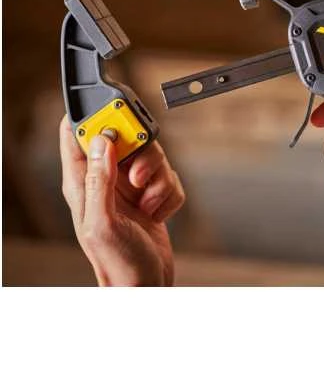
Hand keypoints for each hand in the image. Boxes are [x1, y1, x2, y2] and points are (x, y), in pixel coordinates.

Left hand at [60, 116, 184, 285]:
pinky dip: (169, 195)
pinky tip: (157, 213)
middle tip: (139, 176)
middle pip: (126, 137)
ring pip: (152, 155)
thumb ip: (100, 180)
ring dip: (158, 180)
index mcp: (83, 182)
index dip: (93, 118)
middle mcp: (107, 178)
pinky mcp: (152, 193)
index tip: (115, 117)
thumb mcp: (104, 222)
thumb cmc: (118, 262)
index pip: (77, 134)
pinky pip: (169, 176)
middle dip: (141, 153)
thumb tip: (101, 140)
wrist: (147, 283)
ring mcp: (130, 186)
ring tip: (148, 204)